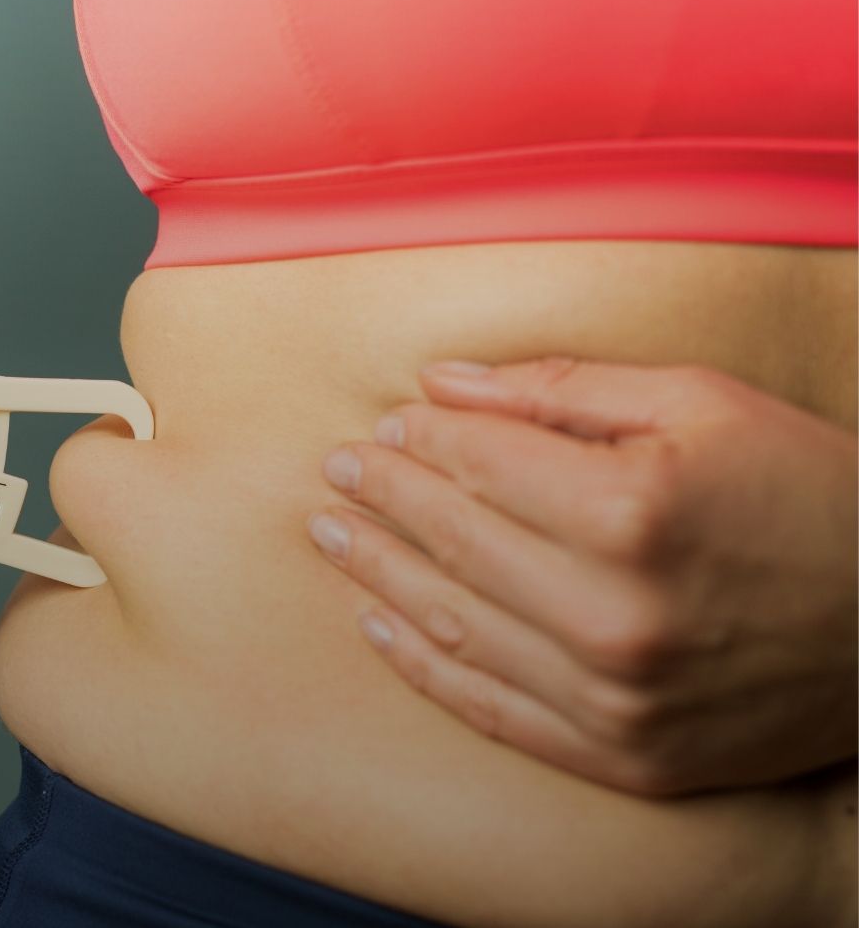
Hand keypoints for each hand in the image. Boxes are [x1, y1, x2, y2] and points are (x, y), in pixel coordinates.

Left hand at [307, 357, 856, 794]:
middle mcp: (613, 614)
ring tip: (333, 537)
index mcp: (632, 512)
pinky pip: (492, 709)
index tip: (385, 425)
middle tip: (337, 473)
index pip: (480, 464)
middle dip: (384, 499)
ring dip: (379, 576)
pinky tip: (379, 626)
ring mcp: (615, 698)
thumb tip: (440, 383)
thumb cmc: (808, 492)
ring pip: (454, 627)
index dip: (421, 440)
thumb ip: (563, 391)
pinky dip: (424, 667)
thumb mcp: (703, 405)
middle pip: (454, 542)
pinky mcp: (624, 757)